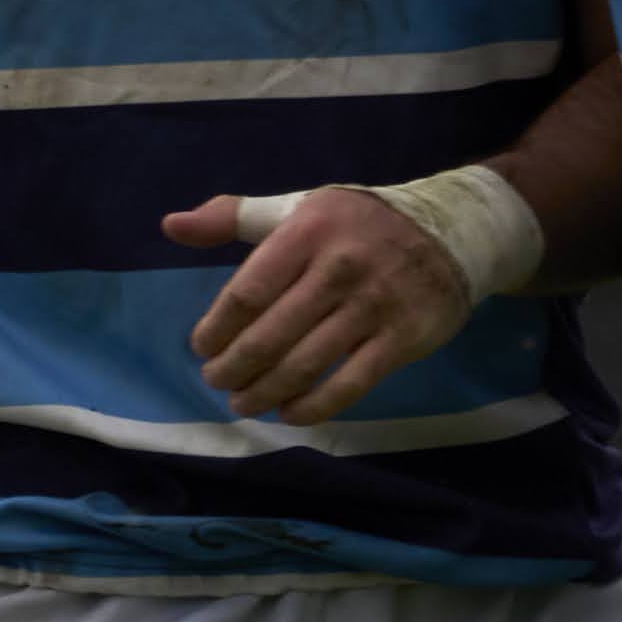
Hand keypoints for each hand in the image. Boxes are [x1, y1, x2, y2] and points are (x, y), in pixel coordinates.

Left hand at [165, 187, 465, 422]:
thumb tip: (170, 226)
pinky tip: (290, 413)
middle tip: (217, 382)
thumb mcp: (297, 208)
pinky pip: (351, 385)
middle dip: (235, 367)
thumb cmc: (356, 224)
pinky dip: (315, 407)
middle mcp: (339, 269)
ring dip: (266, 392)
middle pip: (272, 334)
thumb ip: (233, 218)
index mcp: (307, 232)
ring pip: (306, 365)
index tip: (202, 347)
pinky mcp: (403, 340)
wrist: (451, 232)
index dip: (217, 328)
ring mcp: (374, 306)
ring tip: (243, 403)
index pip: (248, 291)